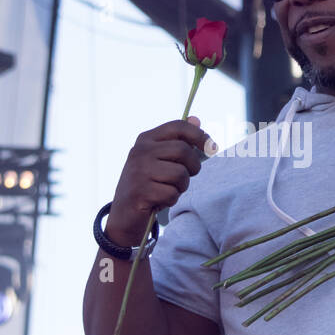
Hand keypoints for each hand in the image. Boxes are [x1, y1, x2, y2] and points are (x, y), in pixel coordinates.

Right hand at [107, 115, 211, 245]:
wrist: (123, 214)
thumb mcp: (160, 159)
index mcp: (146, 139)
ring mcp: (139, 171)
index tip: (211, 146)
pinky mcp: (140, 191)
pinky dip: (171, 200)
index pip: (178, 127)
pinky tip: (159, 201)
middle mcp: (140, 151)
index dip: (199, 135)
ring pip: (180, 174)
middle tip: (185, 177)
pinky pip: (172, 193)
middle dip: (192, 167)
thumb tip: (196, 119)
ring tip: (168, 190)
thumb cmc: (147, 184)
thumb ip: (177, 140)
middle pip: (183, 150)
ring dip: (181, 186)